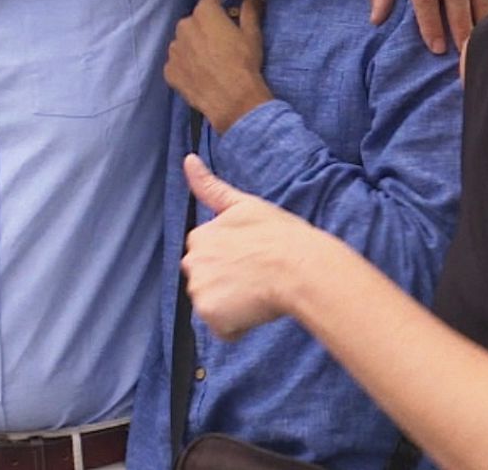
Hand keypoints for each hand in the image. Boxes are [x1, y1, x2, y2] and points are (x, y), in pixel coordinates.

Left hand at [163, 0, 272, 132]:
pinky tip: (200, 76)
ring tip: (210, 63)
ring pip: (183, 42)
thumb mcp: (252, 34)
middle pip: (194, 21)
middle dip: (205, 27)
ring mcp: (174, 50)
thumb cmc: (244, 64)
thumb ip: (251, 8)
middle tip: (221, 44)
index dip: (220, 5)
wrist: (232, 100)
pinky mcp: (169, 71)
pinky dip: (186, 67)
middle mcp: (184, 27)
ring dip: (193, 47)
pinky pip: (177, 63)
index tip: (227, 16)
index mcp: (204, 13)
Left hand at [180, 154, 331, 340]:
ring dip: (232, 305)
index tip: (253, 258)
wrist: (300, 267)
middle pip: (207, 281)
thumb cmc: (281, 236)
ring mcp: (199, 289)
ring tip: (259, 293)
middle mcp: (193, 262)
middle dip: (226, 283)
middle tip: (257, 278)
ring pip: (214, 305)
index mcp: (200, 236)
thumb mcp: (244, 204)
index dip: (232, 261)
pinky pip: (222, 329)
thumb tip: (187, 159)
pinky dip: (237, 326)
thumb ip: (210, 186)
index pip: (208, 257)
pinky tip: (256, 310)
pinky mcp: (210, 314)